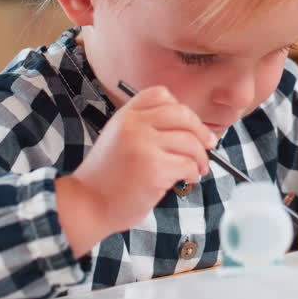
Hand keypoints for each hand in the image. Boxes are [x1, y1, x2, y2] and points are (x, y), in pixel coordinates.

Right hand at [56, 86, 215, 254]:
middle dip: (201, 131)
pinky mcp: (155, 169)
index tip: (187, 125)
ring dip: (200, 157)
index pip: (162, 94)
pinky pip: (188, 164)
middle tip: (209, 144)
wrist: (88, 204)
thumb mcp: (119, 138)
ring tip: (198, 169)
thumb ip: (146, 126)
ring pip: (190, 142)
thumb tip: (191, 128)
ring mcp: (144, 146)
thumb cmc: (108, 176)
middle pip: (183, 115)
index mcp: (126, 115)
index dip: (180, 108)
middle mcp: (134, 125)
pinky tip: (187, 179)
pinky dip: (193, 173)